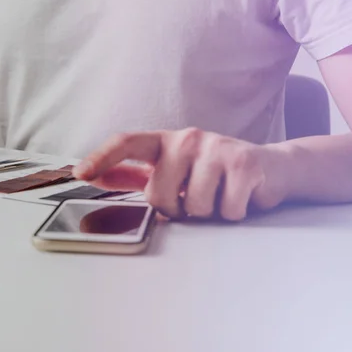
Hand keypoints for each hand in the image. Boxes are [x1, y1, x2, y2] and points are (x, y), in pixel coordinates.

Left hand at [73, 129, 291, 220]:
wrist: (271, 168)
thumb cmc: (214, 172)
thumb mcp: (174, 170)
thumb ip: (135, 175)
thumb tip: (97, 177)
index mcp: (165, 142)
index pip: (126, 143)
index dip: (102, 158)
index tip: (80, 173)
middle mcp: (188, 138)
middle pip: (159, 194)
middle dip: (176, 209)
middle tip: (195, 198)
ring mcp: (217, 148)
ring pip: (194, 206)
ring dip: (207, 213)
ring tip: (219, 195)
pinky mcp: (244, 164)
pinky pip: (225, 210)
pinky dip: (232, 214)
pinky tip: (239, 197)